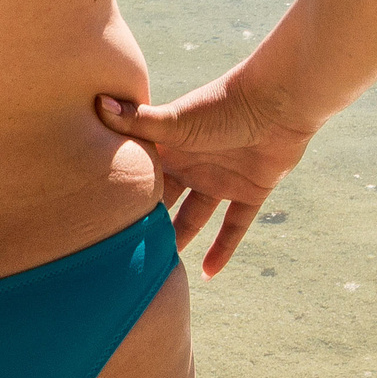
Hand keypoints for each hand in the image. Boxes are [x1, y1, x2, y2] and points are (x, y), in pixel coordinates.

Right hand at [98, 73, 315, 276]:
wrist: (279, 101)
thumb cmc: (223, 104)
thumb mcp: (176, 119)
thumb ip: (138, 120)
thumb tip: (98, 104)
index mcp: (171, 146)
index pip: (141, 176)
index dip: (122, 196)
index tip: (97, 225)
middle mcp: (193, 163)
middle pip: (165, 200)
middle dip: (147, 223)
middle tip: (123, 256)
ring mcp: (221, 179)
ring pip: (195, 217)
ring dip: (180, 239)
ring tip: (158, 271)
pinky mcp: (251, 191)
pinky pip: (234, 226)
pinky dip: (223, 249)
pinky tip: (207, 276)